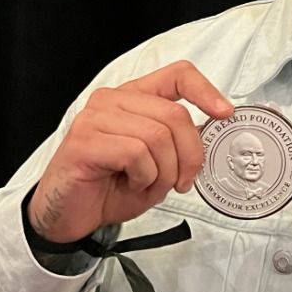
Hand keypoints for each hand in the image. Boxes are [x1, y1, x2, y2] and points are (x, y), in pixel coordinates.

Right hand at [27, 60, 234, 243]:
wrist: (68, 216)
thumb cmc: (108, 188)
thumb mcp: (157, 165)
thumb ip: (177, 144)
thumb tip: (207, 134)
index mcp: (133, 98)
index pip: (177, 74)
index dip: (206, 91)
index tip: (224, 114)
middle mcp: (112, 100)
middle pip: (175, 114)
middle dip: (189, 156)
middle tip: (182, 182)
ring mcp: (95, 118)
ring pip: (158, 136)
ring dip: (163, 172)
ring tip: (146, 185)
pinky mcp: (84, 140)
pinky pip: (135, 153)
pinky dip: (142, 177)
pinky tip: (129, 184)